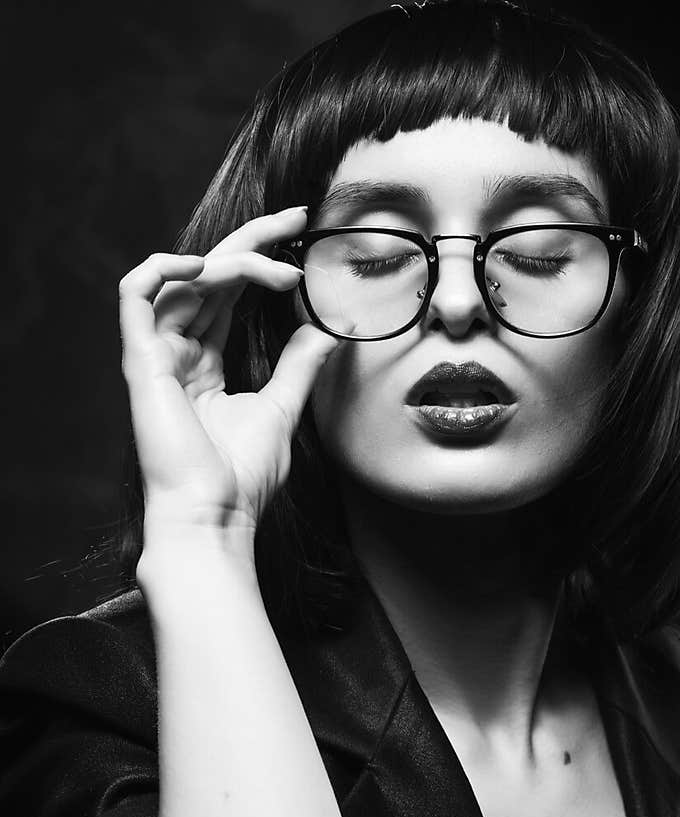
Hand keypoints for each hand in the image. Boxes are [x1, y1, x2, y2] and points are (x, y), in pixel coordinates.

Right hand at [118, 207, 339, 536]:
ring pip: (184, 279)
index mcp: (204, 364)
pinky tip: (207, 265)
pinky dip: (165, 268)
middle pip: (208, 275)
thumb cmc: (242, 479)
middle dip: (252, 240)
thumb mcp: (282, 411)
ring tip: (278, 272)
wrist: (214, 517)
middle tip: (296, 218)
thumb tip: (326, 332)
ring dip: (232, 263)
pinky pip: (136, 293)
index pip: (228, 293)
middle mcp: (177, 353)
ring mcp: (156, 356)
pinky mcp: (142, 363)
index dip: (260, 259)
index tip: (302, 236)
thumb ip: (298, 368)